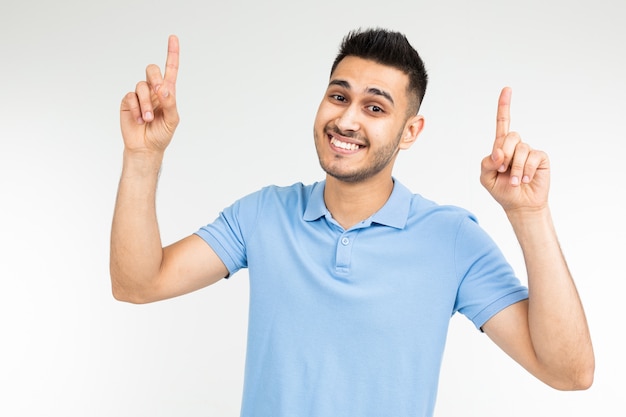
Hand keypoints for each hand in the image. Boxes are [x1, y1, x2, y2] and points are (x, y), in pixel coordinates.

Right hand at [120, 35, 179, 154]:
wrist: (146, 147)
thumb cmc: (161, 133)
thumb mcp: (172, 120)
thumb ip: (170, 103)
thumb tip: (164, 89)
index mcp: (167, 92)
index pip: (171, 70)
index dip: (172, 54)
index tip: (173, 38)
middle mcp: (153, 90)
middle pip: (152, 70)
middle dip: (155, 78)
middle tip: (159, 92)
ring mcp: (140, 95)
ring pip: (141, 86)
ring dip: (146, 103)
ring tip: (147, 118)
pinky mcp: (128, 101)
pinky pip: (131, 97)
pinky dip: (136, 109)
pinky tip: (138, 120)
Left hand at [480, 87, 549, 213]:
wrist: (520, 205)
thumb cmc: (502, 190)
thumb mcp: (486, 177)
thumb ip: (487, 162)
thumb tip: (499, 153)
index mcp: (500, 147)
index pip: (502, 123)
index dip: (504, 106)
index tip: (507, 89)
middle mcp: (516, 146)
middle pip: (510, 136)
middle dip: (504, 154)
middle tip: (503, 170)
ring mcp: (529, 151)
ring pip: (521, 149)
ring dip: (516, 168)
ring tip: (515, 181)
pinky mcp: (541, 158)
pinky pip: (533, 157)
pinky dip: (526, 171)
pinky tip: (526, 179)